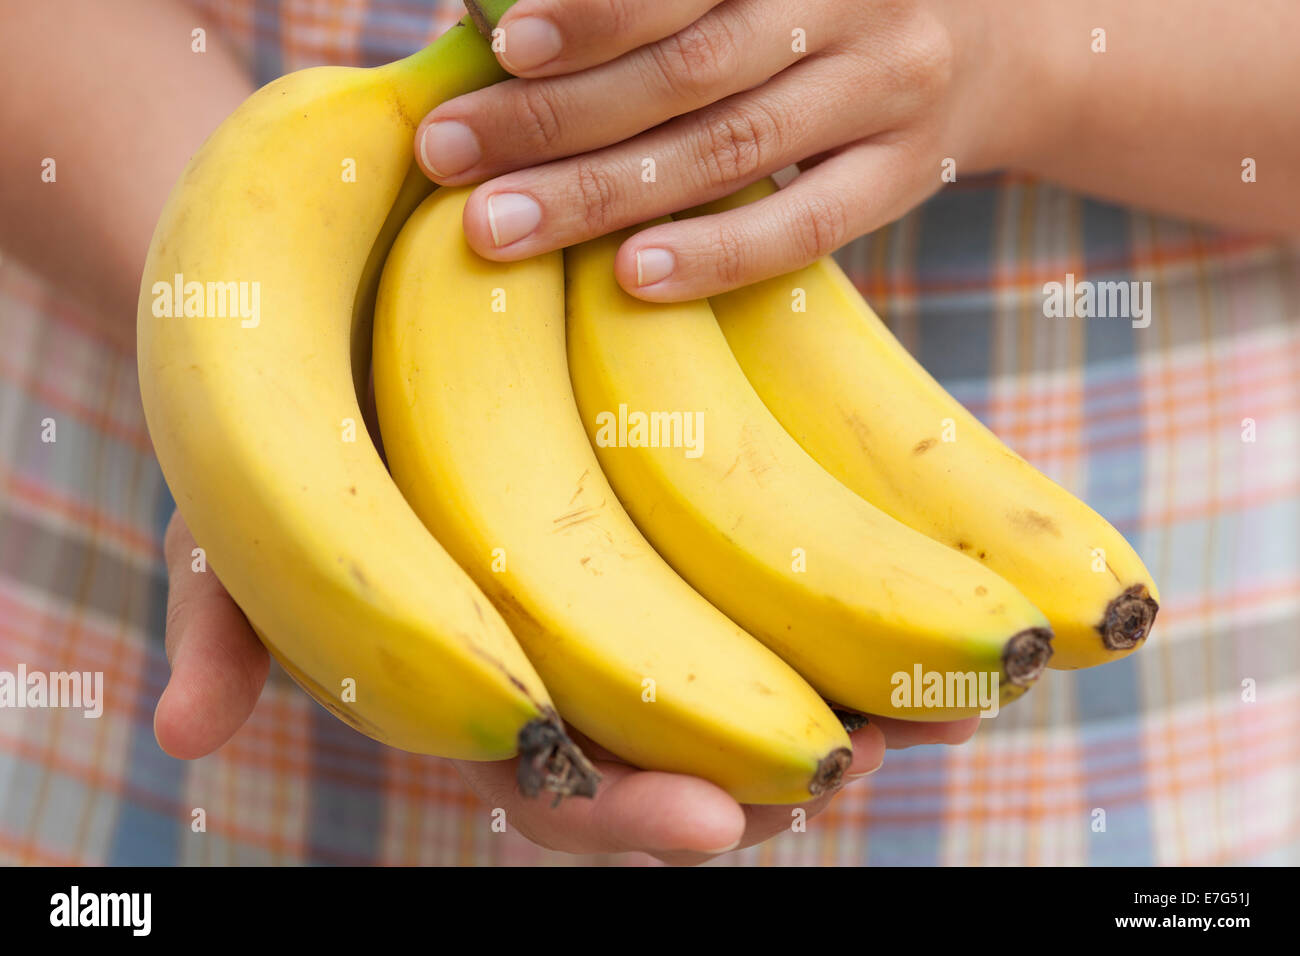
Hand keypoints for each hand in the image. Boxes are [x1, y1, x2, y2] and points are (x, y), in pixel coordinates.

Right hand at [158, 509, 977, 860]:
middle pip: (678, 754)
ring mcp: (639, 574)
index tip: (708, 826)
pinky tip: (925, 591)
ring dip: (842, 695)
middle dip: (762, 776)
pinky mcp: (692, 495)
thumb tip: (182, 732)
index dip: (626, 818)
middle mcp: (572, 646)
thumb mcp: (249, 510)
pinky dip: (853, 589)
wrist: (356, 305)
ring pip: (750, 671)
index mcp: (480, 681)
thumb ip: (226, 613)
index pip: (555, 792)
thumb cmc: (301, 427)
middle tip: (847, 770)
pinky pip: (782, 564)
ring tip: (923, 699)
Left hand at [418, 0, 1030, 299]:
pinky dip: (718, 254)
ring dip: (603, 194)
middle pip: (689, 67)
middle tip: (447, 152)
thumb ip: (674, 0)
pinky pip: (806, 226)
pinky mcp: (903, 177)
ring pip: (733, 148)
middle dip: (556, 114)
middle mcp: (854, 0)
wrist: (1000, 39)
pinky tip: (633, 277)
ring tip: (497, 225)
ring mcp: (888, 92)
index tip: (500, 42)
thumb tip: (514, 23)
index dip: (595, 10)